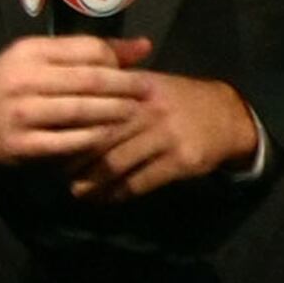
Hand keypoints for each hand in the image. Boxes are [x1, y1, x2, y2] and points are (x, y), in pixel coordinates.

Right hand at [0, 37, 155, 163]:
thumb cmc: (15, 80)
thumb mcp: (42, 56)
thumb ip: (90, 51)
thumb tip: (144, 46)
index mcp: (32, 51)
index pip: (87, 50)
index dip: (118, 60)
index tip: (139, 69)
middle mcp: (24, 80)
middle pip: (87, 81)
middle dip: (124, 86)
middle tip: (148, 91)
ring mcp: (21, 114)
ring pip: (79, 112)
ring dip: (114, 113)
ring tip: (135, 113)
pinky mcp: (21, 146)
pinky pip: (66, 143)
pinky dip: (92, 139)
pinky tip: (109, 137)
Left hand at [71, 72, 261, 201]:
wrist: (229, 116)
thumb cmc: (178, 101)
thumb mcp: (148, 84)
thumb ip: (114, 88)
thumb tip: (68, 106)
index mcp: (138, 88)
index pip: (95, 109)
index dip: (71, 129)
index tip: (54, 143)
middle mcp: (151, 109)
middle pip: (101, 138)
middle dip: (76, 161)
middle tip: (61, 174)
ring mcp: (167, 135)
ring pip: (117, 164)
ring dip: (93, 182)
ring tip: (78, 191)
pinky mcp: (180, 160)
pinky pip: (140, 182)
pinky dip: (119, 194)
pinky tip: (108, 198)